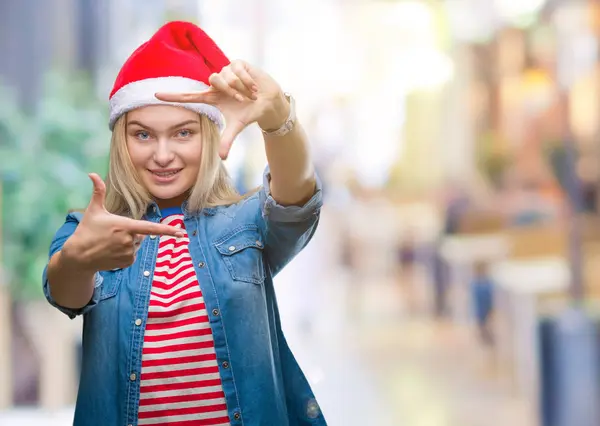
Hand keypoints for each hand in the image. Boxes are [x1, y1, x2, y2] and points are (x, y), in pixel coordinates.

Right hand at [66, 173, 183, 270]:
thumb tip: (92, 174)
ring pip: (137, 244)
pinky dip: (126, 252)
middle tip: (113, 233)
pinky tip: (112, 251)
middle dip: (132, 232)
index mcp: (124, 226)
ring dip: (129, 242)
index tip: (181, 233)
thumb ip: (98, 192)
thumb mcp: (93, 210)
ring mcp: (129, 253)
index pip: (150, 228)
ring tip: (111, 242)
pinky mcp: (127, 262)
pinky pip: (133, 254)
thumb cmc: (86, 231)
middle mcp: (129, 240)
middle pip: (141, 234)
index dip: (167, 230)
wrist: (78, 256)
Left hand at [155, 60, 289, 159]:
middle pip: (213, 80)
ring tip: (250, 94)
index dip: (173, 96)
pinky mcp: (238, 63)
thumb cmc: (249, 112)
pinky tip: (254, 87)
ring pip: (227, 75)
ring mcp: (226, 71)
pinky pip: (239, 70)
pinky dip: (248, 81)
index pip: (189, 96)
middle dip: (230, 91)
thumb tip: (221, 158)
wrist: (269, 101)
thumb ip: (227, 140)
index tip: (155, 95)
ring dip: (241, 87)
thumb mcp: (237, 127)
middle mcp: (216, 82)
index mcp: (212, 97)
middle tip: (242, 99)